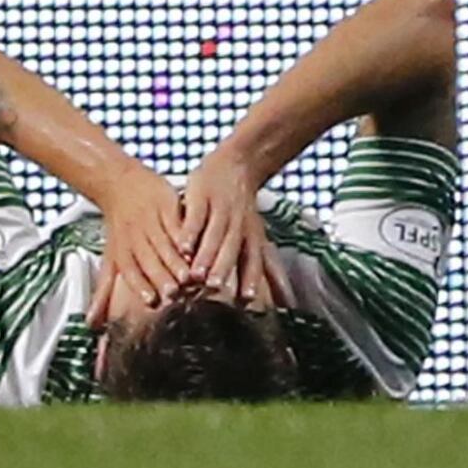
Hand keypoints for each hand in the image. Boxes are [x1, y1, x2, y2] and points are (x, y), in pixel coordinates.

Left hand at [85, 163, 188, 327]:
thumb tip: (91, 322)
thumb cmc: (118, 226)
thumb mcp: (109, 257)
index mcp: (123, 250)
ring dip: (176, 261)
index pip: (131, 271)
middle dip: (161, 277)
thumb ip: (103, 291)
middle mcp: (136, 237)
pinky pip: (176, 223)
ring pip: (164, 245)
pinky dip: (185, 236)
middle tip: (174, 293)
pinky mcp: (166, 206)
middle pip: (149, 261)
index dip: (140, 286)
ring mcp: (151, 221)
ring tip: (189, 275)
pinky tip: (195, 246)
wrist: (120, 184)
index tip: (151, 301)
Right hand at [175, 150, 268, 300]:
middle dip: (222, 268)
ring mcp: (220, 210)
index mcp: (251, 237)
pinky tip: (182, 247)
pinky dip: (189, 232)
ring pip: (214, 235)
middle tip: (213, 287)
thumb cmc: (244, 211)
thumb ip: (266, 270)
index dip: (249, 279)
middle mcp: (237, 225)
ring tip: (195, 274)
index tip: (245, 300)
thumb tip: (285, 302)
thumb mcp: (259, 238)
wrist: (238, 165)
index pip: (252, 260)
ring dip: (204, 255)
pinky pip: (195, 217)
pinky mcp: (201, 197)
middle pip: (230, 250)